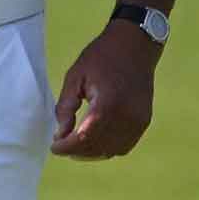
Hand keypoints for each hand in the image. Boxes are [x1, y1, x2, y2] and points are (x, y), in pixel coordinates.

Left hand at [51, 23, 161, 159]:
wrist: (134, 46)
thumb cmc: (101, 57)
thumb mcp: (75, 76)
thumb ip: (66, 106)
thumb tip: (60, 133)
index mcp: (107, 105)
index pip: (84, 138)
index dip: (67, 147)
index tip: (54, 147)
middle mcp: (126, 118)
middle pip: (98, 147)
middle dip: (76, 152)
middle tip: (61, 146)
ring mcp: (138, 121)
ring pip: (112, 150)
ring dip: (92, 153)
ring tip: (74, 146)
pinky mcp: (144, 121)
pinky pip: (125, 145)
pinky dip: (108, 148)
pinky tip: (94, 143)